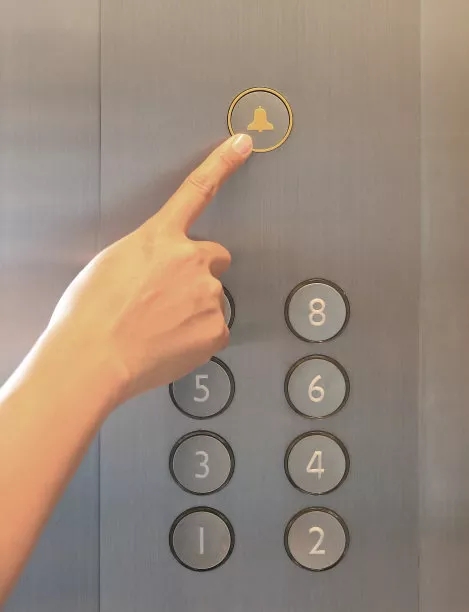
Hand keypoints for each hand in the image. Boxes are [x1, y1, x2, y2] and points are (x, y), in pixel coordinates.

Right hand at [47, 133, 252, 403]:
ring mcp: (208, 294)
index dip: (222, 164)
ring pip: (211, 296)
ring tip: (161, 327)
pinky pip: (214, 328)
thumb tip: (160, 268)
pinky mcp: (216, 329)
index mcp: (161, 238)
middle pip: (214, 258)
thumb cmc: (90, 311)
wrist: (95, 356)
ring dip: (195, 307)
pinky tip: (172, 344)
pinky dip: (199, 336)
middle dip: (199, 271)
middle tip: (169, 296)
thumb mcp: (112, 264)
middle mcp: (192, 260)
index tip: (243, 143)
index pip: (196, 191)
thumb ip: (147, 255)